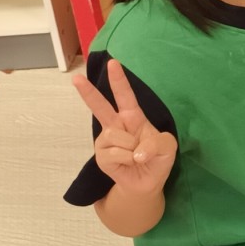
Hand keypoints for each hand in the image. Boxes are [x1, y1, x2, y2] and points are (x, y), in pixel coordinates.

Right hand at [72, 59, 176, 197]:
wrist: (148, 182)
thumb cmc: (157, 158)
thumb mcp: (167, 147)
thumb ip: (157, 144)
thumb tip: (136, 153)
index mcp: (132, 117)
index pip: (125, 95)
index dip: (119, 80)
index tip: (113, 63)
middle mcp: (116, 125)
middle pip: (100, 107)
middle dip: (88, 92)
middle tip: (76, 78)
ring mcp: (106, 141)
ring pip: (116, 136)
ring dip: (132, 148)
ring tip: (136, 156)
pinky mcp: (102, 157)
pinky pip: (115, 153)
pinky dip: (128, 159)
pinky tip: (130, 164)